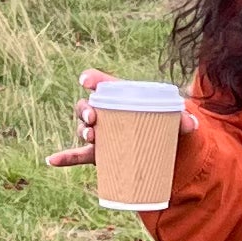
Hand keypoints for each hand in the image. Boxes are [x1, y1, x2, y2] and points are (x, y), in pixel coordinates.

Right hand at [45, 68, 195, 169]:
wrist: (168, 152)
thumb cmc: (170, 128)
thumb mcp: (179, 123)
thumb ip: (183, 120)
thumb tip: (189, 122)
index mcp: (122, 99)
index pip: (102, 84)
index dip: (92, 79)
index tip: (86, 81)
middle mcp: (107, 115)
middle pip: (86, 107)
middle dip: (85, 110)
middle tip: (94, 118)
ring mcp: (103, 136)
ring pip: (83, 130)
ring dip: (82, 131)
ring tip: (91, 137)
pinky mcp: (100, 156)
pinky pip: (78, 156)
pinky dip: (65, 158)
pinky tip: (52, 160)